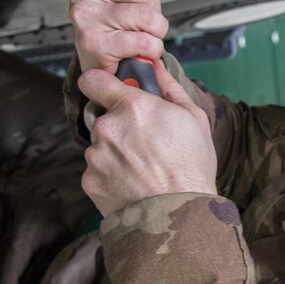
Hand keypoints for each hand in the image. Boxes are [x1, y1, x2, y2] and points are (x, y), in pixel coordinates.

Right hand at [67, 0, 168, 73]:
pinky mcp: (94, 43)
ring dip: (154, 32)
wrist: (104, 60)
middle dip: (152, 8)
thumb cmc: (117, 20)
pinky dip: (151, 49)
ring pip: (148, 16)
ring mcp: (85, 15)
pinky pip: (144, 40)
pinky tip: (137, 49)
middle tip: (137, 19)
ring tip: (139, 34)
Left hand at [78, 62, 217, 216]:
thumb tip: (157, 68)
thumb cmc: (192, 167)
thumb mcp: (194, 119)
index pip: (94, 80)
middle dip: (120, 128)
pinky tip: (134, 185)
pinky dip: (111, 177)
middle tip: (145, 145)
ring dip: (116, 154)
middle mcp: (108, 127)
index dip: (101, 83)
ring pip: (101, 147)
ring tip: (143, 170)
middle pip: (104, 119)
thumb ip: (170, 89)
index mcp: (133, 106)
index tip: (108, 90)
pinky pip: (97, 172)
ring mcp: (96, 156)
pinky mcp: (90, 181)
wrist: (180, 215)